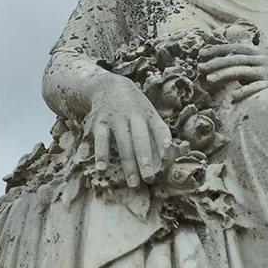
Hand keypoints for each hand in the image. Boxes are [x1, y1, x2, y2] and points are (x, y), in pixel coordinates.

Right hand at [84, 72, 171, 186]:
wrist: (108, 85)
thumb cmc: (134, 107)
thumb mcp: (148, 114)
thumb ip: (158, 134)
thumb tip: (168, 159)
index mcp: (149, 115)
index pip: (160, 130)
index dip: (164, 144)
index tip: (168, 160)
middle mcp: (133, 116)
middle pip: (141, 139)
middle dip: (145, 160)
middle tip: (149, 179)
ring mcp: (116, 118)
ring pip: (123, 142)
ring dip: (128, 163)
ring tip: (132, 183)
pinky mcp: (99, 122)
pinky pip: (100, 140)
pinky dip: (101, 154)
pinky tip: (102, 169)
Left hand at [197, 44, 267, 101]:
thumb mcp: (265, 55)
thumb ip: (247, 55)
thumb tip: (227, 56)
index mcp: (257, 52)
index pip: (233, 48)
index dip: (217, 50)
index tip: (201, 53)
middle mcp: (260, 60)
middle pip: (234, 59)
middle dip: (216, 63)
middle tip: (199, 67)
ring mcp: (267, 73)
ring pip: (242, 71)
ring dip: (224, 75)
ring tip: (208, 80)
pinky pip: (257, 89)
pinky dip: (245, 92)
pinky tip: (233, 98)